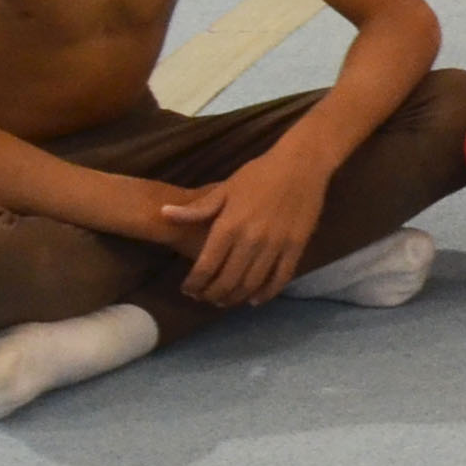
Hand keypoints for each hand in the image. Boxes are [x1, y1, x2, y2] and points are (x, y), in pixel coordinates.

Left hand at [160, 152, 328, 309]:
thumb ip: (197, 209)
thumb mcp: (225, 189)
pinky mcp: (296, 247)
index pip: (206, 267)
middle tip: (205, 298)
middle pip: (227, 281)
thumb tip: (164, 214)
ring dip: (236, 298)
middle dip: (212, 295)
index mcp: (229, 226)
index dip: (195, 284)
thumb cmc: (259, 174)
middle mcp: (250, 241)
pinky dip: (266, 293)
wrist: (301, 164)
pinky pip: (280, 278)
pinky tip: (255, 299)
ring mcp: (275, 245)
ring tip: (226, 300)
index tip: (188, 290)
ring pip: (251, 284)